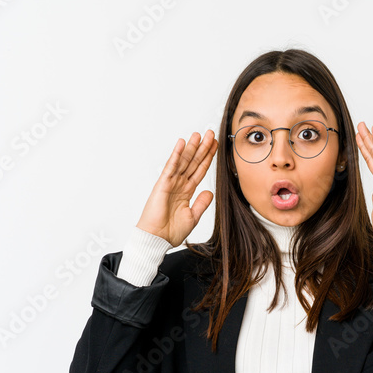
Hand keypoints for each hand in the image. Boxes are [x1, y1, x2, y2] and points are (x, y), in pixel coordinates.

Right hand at [136, 130, 217, 247]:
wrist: (157, 239)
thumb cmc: (170, 231)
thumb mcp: (193, 217)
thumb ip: (201, 203)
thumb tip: (210, 191)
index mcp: (186, 191)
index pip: (200, 170)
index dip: (208, 157)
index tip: (215, 146)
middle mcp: (179, 184)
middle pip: (194, 162)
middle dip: (203, 147)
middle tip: (210, 133)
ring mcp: (171, 183)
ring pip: (184, 161)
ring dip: (191, 147)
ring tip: (199, 134)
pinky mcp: (162, 184)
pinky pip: (171, 166)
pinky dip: (176, 154)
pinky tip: (182, 143)